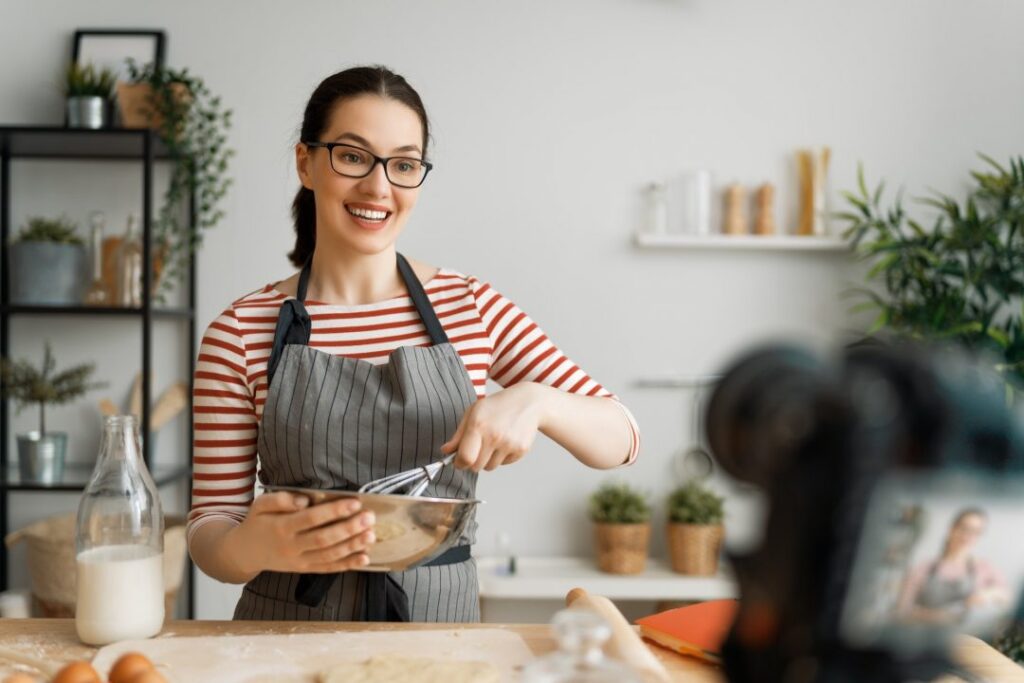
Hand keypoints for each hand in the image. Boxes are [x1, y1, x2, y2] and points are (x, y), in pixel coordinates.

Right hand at [225, 492, 375, 575]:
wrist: (244, 552)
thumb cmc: (257, 522)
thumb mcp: (260, 505)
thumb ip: (280, 499)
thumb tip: (303, 500)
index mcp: (281, 527)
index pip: (312, 519)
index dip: (334, 511)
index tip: (355, 502)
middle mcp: (291, 546)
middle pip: (324, 539)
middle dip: (349, 528)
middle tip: (369, 518)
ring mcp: (299, 561)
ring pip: (329, 556)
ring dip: (353, 546)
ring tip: (371, 535)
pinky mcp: (304, 569)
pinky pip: (328, 568)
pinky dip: (347, 564)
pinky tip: (364, 558)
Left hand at [441, 383, 548, 471]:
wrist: (528, 402)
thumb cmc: (497, 406)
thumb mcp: (473, 413)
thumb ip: (458, 435)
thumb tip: (445, 451)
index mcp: (478, 425)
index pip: (465, 458)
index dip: (459, 463)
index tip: (458, 461)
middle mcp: (494, 436)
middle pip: (476, 467)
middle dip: (472, 462)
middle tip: (476, 449)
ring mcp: (509, 444)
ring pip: (490, 467)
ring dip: (487, 460)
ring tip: (493, 442)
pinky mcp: (521, 450)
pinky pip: (504, 464)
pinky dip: (501, 457)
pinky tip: (505, 441)